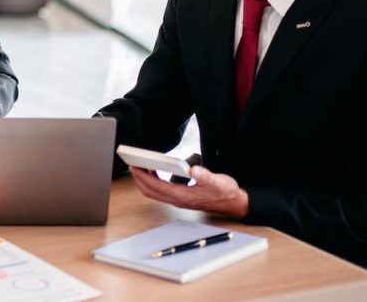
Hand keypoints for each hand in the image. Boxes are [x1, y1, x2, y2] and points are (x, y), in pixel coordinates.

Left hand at [130, 166, 248, 217]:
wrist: (234, 202)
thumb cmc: (226, 192)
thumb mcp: (218, 181)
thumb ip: (205, 176)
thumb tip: (193, 170)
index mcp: (183, 196)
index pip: (156, 187)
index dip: (143, 177)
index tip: (134, 167)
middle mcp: (178, 200)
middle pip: (150, 191)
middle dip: (139, 179)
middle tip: (132, 165)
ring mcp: (179, 200)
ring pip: (154, 193)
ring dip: (144, 181)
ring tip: (140, 167)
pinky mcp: (181, 198)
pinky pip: (161, 191)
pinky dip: (153, 182)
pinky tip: (155, 172)